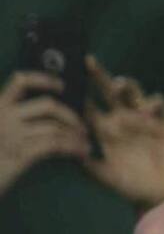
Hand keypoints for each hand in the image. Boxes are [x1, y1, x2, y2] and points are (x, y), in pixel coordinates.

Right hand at [0, 72, 88, 195]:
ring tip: (86, 143)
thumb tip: (53, 108)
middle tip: (83, 128)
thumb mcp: (1, 131)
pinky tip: (81, 152)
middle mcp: (4, 116)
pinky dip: (73, 147)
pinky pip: (56, 144)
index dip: (44, 79)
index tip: (62, 85)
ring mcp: (12, 135)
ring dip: (76, 135)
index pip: (21, 81)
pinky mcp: (21, 154)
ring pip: (56, 127)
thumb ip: (18, 117)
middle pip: (48, 105)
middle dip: (71, 115)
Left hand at [83, 56, 163, 209]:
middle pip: (108, 92)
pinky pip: (158, 104)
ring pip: (133, 92)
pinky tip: (147, 110)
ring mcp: (144, 119)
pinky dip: (152, 103)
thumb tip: (71, 150)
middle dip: (98, 76)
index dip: (79, 93)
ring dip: (126, 84)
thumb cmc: (132, 185)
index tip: (66, 80)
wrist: (163, 193)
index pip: (89, 106)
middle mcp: (123, 119)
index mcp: (105, 130)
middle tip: (87, 62)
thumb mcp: (106, 177)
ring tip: (117, 86)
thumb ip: (90, 164)